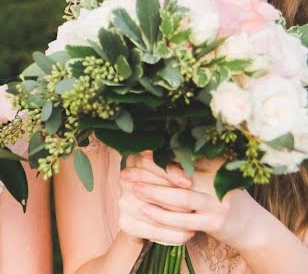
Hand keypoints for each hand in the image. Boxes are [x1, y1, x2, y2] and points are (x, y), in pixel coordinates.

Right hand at [116, 151, 195, 245]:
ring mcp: (122, 202)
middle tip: (195, 206)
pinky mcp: (125, 223)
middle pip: (151, 188)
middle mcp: (124, 180)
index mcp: (133, 160)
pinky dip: (172, 234)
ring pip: (153, 213)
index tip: (188, 183)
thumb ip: (176, 166)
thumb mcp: (169, 172)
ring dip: (177, 219)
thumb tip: (194, 165)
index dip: (169, 173)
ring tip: (195, 222)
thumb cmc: (165, 186)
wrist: (147, 216)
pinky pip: (152, 231)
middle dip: (175, 199)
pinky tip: (188, 235)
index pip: (149, 163)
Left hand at [129, 157, 261, 249]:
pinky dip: (163, 216)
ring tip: (132, 189)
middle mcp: (219, 181)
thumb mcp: (212, 176)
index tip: (136, 153)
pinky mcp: (215, 223)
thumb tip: (150, 151)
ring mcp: (218, 203)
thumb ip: (190, 164)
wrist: (252, 226)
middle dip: (149, 172)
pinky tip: (145, 211)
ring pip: (180, 197)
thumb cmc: (221, 196)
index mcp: (216, 163)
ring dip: (154, 193)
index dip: (157, 155)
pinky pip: (183, 220)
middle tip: (126, 172)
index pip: (182, 156)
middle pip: (178, 174)